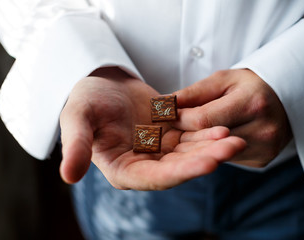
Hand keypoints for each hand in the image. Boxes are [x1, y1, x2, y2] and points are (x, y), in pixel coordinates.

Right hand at [59, 68, 245, 189]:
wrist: (101, 83)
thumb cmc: (86, 100)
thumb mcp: (77, 118)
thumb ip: (76, 146)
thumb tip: (68, 176)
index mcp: (122, 169)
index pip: (153, 178)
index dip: (180, 172)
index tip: (208, 164)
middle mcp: (144, 164)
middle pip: (178, 167)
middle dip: (206, 159)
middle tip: (232, 147)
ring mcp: (159, 150)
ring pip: (189, 153)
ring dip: (212, 147)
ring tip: (235, 139)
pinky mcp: (169, 135)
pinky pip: (191, 136)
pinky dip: (207, 133)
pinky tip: (224, 127)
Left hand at [172, 69, 291, 167]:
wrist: (287, 99)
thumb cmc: (249, 85)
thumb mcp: (222, 80)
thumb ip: (194, 93)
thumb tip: (164, 106)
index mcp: (252, 103)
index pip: (203, 119)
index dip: (180, 118)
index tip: (168, 115)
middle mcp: (263, 129)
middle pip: (209, 140)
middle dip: (186, 134)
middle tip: (173, 128)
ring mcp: (264, 148)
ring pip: (216, 153)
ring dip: (199, 145)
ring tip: (192, 133)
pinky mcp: (262, 160)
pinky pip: (227, 159)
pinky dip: (215, 150)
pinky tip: (212, 141)